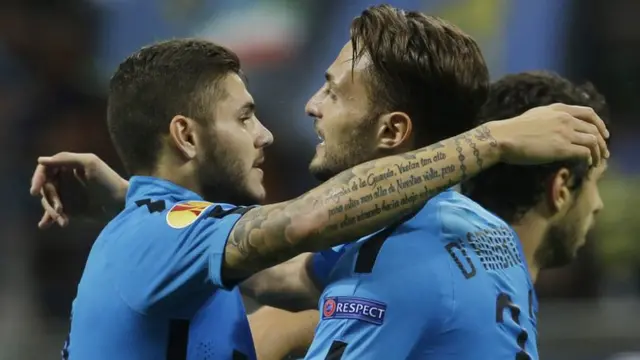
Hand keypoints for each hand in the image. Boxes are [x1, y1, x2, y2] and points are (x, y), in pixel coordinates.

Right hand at [29, 152, 128, 228]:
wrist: (121, 203)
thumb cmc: (108, 180)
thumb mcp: (89, 164)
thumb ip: (66, 159)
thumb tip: (40, 160)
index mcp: (68, 165)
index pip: (45, 169)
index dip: (37, 178)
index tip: (35, 191)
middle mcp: (65, 178)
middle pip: (45, 187)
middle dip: (50, 199)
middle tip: (60, 209)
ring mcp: (67, 194)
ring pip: (48, 201)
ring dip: (53, 211)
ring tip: (64, 221)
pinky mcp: (70, 208)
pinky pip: (54, 213)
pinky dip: (49, 218)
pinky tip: (44, 225)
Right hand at [489, 103, 609, 165]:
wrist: (504, 137)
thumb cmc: (513, 129)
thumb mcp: (535, 115)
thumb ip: (550, 117)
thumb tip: (556, 126)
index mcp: (559, 109)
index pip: (589, 113)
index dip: (600, 124)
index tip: (603, 134)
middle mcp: (565, 118)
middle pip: (594, 129)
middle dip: (602, 142)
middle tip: (603, 153)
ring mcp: (565, 133)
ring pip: (593, 142)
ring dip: (598, 153)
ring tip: (596, 162)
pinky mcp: (561, 148)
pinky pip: (584, 153)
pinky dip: (588, 159)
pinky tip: (585, 165)